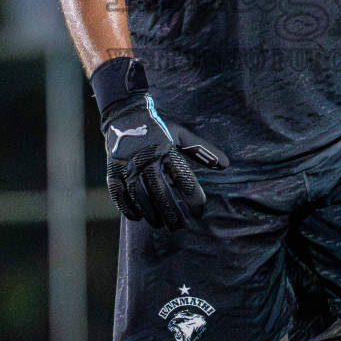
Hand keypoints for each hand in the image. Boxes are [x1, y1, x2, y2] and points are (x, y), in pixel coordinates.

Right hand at [91, 58, 227, 229]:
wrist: (124, 114)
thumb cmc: (158, 128)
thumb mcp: (181, 135)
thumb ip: (202, 150)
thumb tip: (226, 165)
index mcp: (166, 150)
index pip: (184, 178)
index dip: (194, 199)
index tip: (199, 212)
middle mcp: (147, 159)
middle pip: (161, 193)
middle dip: (172, 214)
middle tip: (180, 226)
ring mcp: (128, 166)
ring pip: (140, 197)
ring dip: (151, 214)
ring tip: (160, 224)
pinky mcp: (113, 170)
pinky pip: (120, 195)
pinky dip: (128, 208)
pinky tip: (137, 217)